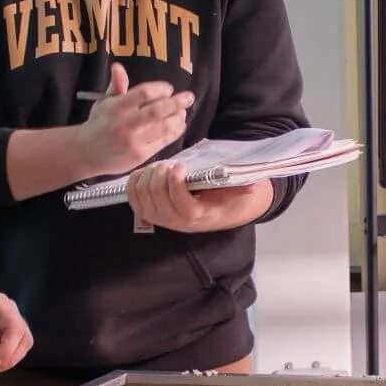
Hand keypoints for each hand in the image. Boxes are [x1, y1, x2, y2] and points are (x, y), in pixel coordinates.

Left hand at [0, 287, 32, 381]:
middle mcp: (9, 313)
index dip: (8, 351)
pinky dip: (2, 358)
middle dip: (10, 357)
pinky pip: (10, 347)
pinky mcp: (1, 332)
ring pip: (21, 345)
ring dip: (8, 360)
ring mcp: (6, 322)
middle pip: (24, 339)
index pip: (16, 330)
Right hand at [76, 63, 193, 177]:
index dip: (160, 89)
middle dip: (177, 103)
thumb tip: (118, 66)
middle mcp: (125, 124)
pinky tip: (178, 125)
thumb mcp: (104, 102)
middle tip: (189, 97)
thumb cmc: (99, 123)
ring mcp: (134, 141)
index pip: (144, 93)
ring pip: (164, 128)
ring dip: (178, 118)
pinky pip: (164, 141)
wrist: (87, 153)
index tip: (168, 88)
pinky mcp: (141, 155)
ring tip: (183, 112)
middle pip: (157, 112)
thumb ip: (116, 85)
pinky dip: (175, 132)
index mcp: (116, 107)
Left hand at [126, 161, 273, 233]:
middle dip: (159, 175)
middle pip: (157, 197)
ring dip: (148, 176)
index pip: (181, 205)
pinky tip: (145, 172)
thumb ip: (241, 188)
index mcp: (199, 216)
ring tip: (160, 166)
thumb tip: (252, 186)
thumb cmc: (226, 198)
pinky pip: (133, 198)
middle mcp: (177, 222)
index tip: (180, 165)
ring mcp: (161, 219)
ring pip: (143, 196)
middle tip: (169, 163)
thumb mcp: (237, 193)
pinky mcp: (149, 214)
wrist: (218, 212)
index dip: (176, 184)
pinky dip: (135, 182)